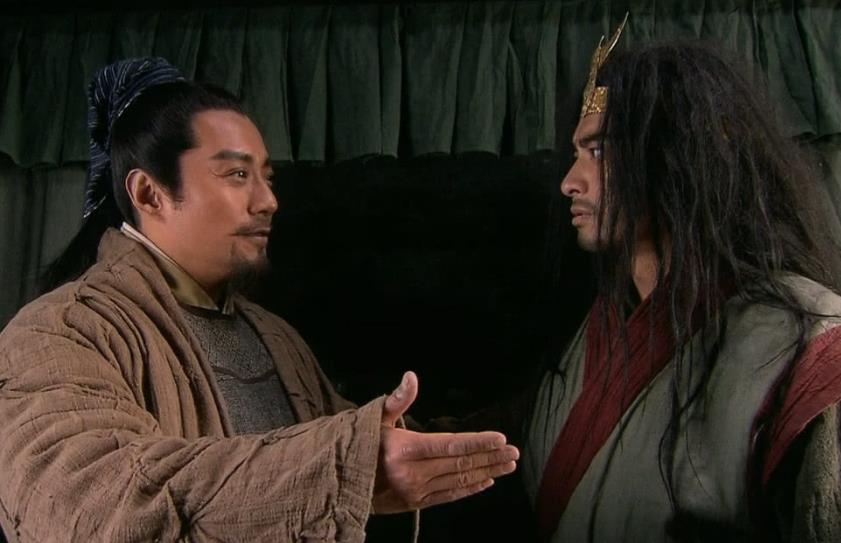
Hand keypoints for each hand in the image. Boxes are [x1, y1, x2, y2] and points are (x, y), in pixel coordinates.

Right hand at [372, 372, 518, 513]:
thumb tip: (412, 376)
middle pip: (460, 464)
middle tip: (514, 452)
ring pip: (458, 481)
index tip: (501, 438)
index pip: (451, 444)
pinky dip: (469, 489)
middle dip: (490, 457)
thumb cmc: (359, 443)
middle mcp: (412, 473)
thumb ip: (398, 399)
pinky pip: (448, 497)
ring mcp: (414, 492)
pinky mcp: (414, 505)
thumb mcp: (375, 419)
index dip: (478, 442)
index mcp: (404, 449)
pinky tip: (486, 482)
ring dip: (486, 472)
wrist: (336, 481)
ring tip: (507, 465)